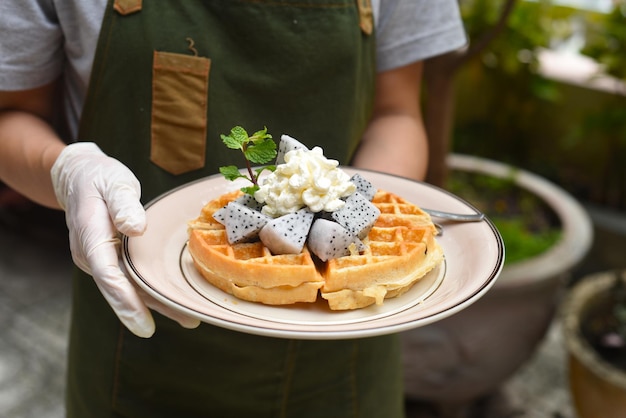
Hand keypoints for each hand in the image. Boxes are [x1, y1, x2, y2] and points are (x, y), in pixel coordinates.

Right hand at [51, 142, 199, 336]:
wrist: (78, 177)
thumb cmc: (99, 179)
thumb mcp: (114, 183)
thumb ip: (123, 205)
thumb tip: (135, 228)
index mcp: (91, 237)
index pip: (108, 275)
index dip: (126, 301)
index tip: (144, 325)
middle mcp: (92, 256)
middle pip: (121, 289)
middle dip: (151, 311)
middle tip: (188, 321)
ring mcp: (100, 260)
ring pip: (128, 288)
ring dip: (157, 304)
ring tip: (190, 318)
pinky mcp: (110, 260)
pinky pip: (131, 279)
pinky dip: (151, 292)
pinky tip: (174, 300)